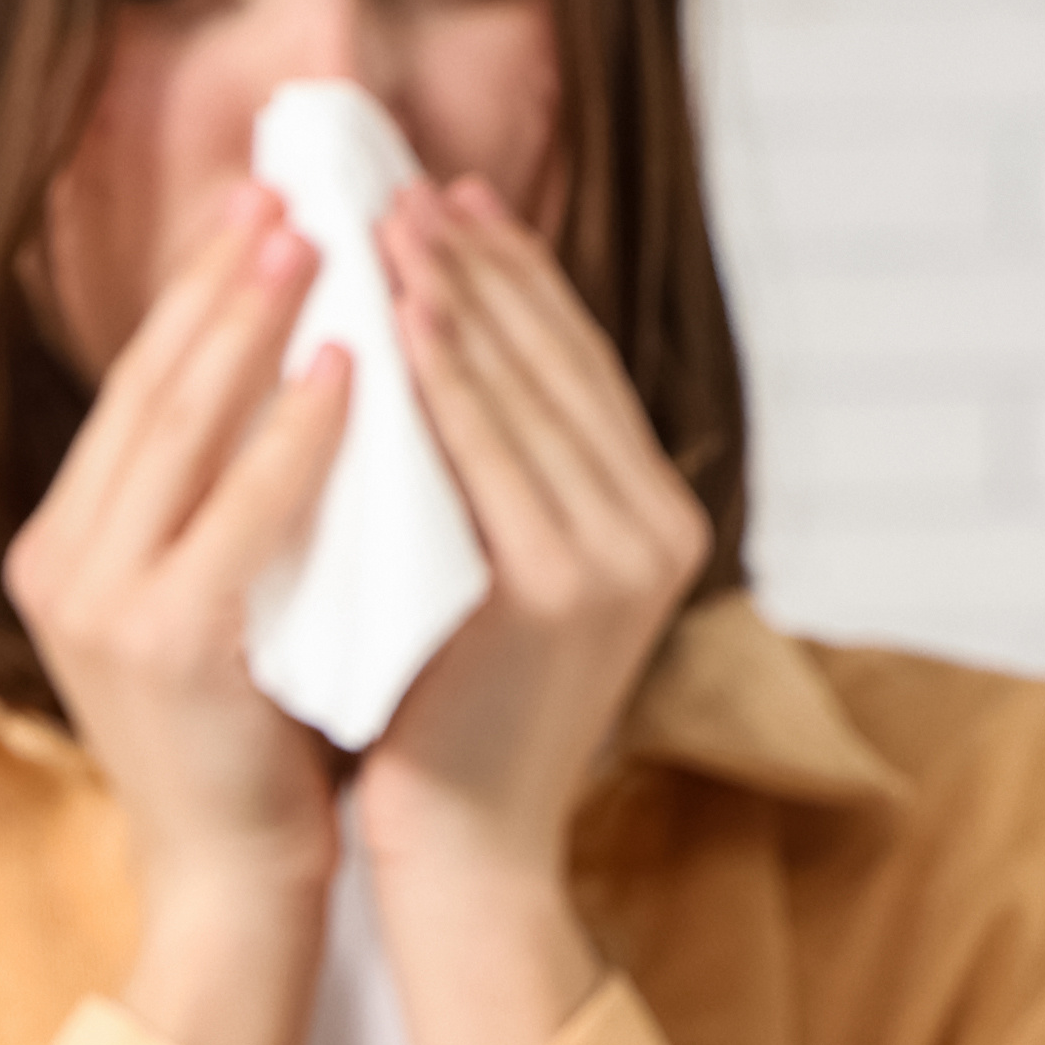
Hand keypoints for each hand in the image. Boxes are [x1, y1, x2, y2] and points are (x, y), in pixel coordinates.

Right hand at [2, 178, 350, 1044]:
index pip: (134, 394)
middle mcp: (61, 568)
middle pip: (147, 390)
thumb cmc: (248, 739)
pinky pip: (240, 511)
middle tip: (292, 190)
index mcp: (62, 550)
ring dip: (255, 326)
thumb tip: (293, 362)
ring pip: (181, 431)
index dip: (195, 292)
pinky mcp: (165, 647)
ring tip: (320, 245)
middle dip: (222, 280)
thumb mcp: (214, 595)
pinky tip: (348, 370)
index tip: (258, 207)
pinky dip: (293, 433)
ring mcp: (102, 607)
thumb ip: (221, 499)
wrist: (231, 882)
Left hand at [362, 179, 710, 1044]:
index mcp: (651, 524)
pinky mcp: (560, 592)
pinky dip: (447, 379)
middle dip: (483, 264)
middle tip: (408, 184)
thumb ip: (487, 487)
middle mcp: (655, 532)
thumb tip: (430, 360)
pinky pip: (492, 458)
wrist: (461, 859)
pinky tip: (395, 321)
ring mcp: (617, 560)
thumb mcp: (482, 582)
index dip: (518, 276)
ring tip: (389, 224)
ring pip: (528, 393)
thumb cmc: (446, 726)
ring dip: (458, 297)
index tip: (453, 201)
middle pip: (562, 360)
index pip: (577, 367)